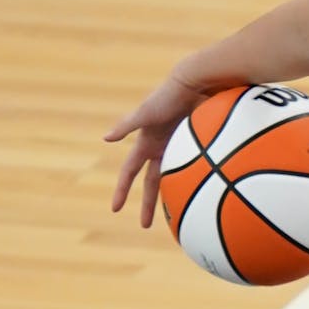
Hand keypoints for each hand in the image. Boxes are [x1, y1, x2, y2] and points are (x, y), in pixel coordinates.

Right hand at [105, 75, 212, 227]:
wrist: (199, 83)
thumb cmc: (170, 96)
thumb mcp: (147, 112)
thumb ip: (127, 125)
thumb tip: (105, 138)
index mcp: (146, 143)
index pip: (129, 173)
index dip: (120, 190)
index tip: (114, 209)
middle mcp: (161, 147)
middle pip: (151, 183)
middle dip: (146, 203)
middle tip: (144, 225)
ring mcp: (179, 147)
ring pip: (173, 178)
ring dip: (172, 196)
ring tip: (177, 216)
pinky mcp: (196, 144)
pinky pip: (194, 168)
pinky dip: (194, 182)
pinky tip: (202, 196)